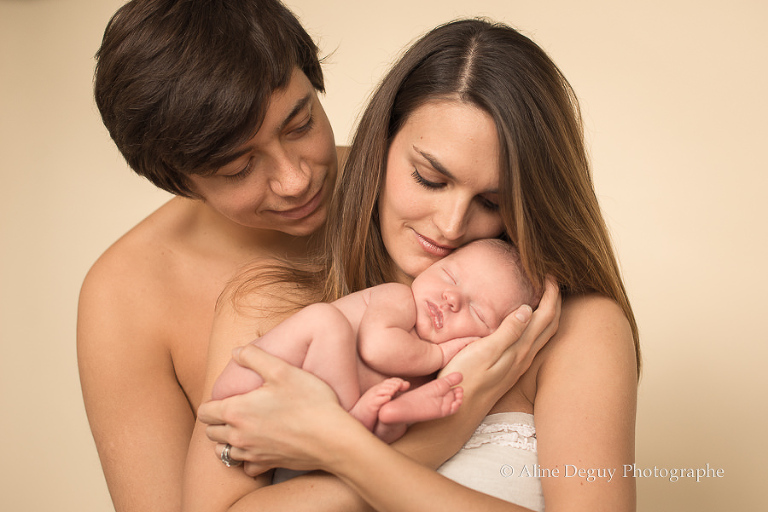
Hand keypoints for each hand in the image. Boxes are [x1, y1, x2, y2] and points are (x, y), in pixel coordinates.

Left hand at [197, 345, 359, 476]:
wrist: (333, 437)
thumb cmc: (309, 401)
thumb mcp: (282, 370)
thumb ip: (254, 357)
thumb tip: (236, 351)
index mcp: (237, 411)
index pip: (205, 412)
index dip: (211, 403)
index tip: (226, 398)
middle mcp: (238, 436)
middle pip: (210, 433)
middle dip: (217, 422)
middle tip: (234, 410)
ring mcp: (252, 453)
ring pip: (224, 452)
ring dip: (227, 441)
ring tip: (242, 429)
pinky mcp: (267, 465)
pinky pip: (246, 467)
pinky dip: (247, 459)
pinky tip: (258, 447)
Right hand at [440, 276, 560, 398]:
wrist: (459, 413)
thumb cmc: (465, 379)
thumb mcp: (484, 351)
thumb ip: (507, 331)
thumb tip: (529, 309)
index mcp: (521, 348)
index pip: (546, 315)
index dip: (552, 293)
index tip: (550, 273)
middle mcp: (525, 356)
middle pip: (551, 324)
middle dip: (556, 300)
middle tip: (551, 279)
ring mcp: (519, 364)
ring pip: (545, 335)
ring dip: (550, 313)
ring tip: (544, 295)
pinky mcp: (511, 369)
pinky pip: (534, 342)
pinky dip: (538, 326)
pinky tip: (527, 323)